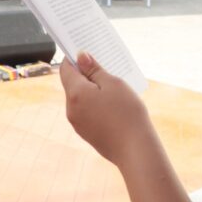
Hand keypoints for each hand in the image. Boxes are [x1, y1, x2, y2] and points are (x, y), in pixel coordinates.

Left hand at [59, 52, 153, 166]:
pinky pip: (86, 112)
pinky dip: (94, 104)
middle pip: (72, 84)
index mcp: (76, 93)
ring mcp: (77, 123)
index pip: (66, 69)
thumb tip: (81, 57)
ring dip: (91, 90)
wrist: (135, 149)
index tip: (86, 51)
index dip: (74, 58)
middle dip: (85, 74)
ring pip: (80, 99)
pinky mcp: (86, 133)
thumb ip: (94, 69)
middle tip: (105, 68)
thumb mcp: (113, 84)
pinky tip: (112, 105)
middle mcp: (71, 109)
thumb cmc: (127, 113)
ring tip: (112, 88)